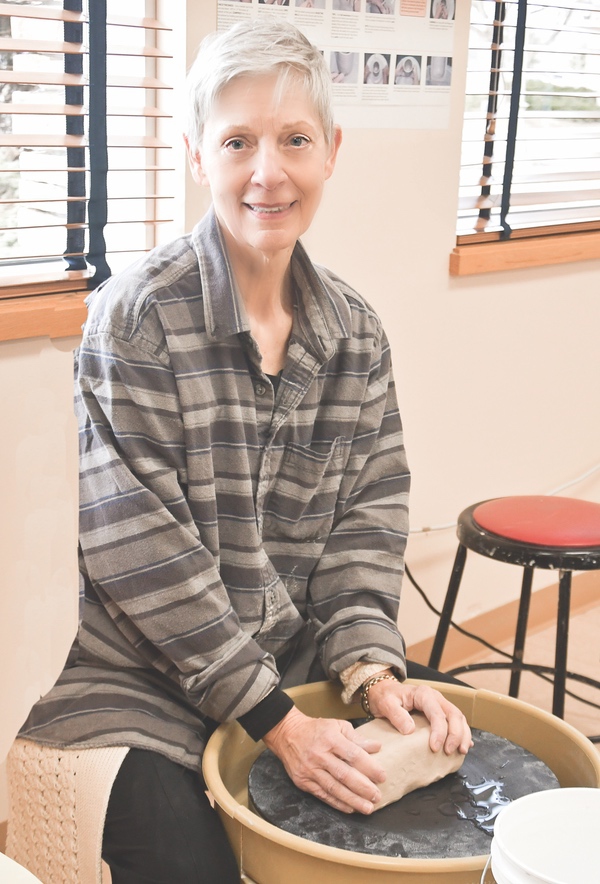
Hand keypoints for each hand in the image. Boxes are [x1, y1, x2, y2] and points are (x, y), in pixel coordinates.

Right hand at [263, 706, 385, 813]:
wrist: (287, 733)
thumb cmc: (316, 729)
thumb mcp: (337, 726)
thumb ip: (357, 738)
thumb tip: (376, 747)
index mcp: (330, 738)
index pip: (353, 755)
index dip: (369, 767)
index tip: (382, 777)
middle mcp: (319, 755)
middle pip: (344, 775)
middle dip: (363, 788)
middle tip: (377, 796)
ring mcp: (310, 770)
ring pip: (334, 788)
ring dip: (352, 800)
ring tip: (367, 807)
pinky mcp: (303, 781)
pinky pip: (322, 795)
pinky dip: (337, 803)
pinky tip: (350, 808)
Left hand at [365, 673, 471, 754]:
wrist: (384, 691)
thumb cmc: (386, 697)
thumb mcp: (386, 704)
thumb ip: (397, 715)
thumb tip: (410, 730)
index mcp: (423, 694)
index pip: (437, 713)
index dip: (439, 731)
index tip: (435, 748)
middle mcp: (435, 697)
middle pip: (453, 714)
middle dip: (456, 734)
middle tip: (449, 751)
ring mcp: (440, 704)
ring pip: (458, 717)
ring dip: (462, 735)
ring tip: (461, 751)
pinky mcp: (440, 712)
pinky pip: (456, 721)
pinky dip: (462, 733)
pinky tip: (465, 744)